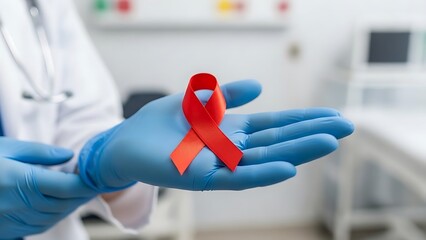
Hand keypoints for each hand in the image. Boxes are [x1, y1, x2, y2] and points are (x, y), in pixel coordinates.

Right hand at [0, 138, 95, 237]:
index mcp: (22, 181)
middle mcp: (19, 204)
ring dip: (70, 208)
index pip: (67, 187)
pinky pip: (37, 227)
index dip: (86, 184)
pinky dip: (54, 217)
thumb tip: (68, 155)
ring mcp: (11, 220)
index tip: (97, 177)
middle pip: (64, 204)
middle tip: (94, 185)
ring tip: (81, 195)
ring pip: (53, 217)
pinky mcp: (5, 229)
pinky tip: (59, 207)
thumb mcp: (7, 147)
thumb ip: (40, 152)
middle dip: (83, 196)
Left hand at [78, 80, 353, 191]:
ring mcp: (220, 165)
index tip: (332, 116)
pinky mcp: (204, 177)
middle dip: (311, 134)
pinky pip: (238, 176)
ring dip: (297, 151)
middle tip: (346, 128)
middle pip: (278, 142)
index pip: (274, 126)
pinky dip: (263, 172)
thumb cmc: (159, 123)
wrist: (126, 142)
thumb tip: (259, 87)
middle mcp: (232, 150)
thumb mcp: (196, 102)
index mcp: (231, 131)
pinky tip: (288, 167)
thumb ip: (226, 96)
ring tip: (329, 143)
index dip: (303, 121)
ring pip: (265, 159)